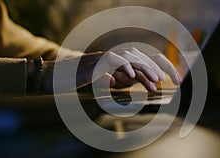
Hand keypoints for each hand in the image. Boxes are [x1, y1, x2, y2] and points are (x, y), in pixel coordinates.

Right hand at [43, 47, 181, 92]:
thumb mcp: (98, 80)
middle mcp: (110, 58)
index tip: (160, 80)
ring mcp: (103, 59)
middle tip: (162, 79)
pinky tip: (131, 76)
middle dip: (152, 66)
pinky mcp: (95, 63)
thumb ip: (110, 78)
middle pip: (136, 56)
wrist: (58, 77)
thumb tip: (120, 80)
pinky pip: (112, 61)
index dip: (149, 68)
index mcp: (113, 62)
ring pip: (128, 57)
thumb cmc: (77, 80)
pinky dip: (123, 66)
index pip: (135, 61)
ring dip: (143, 67)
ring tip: (154, 79)